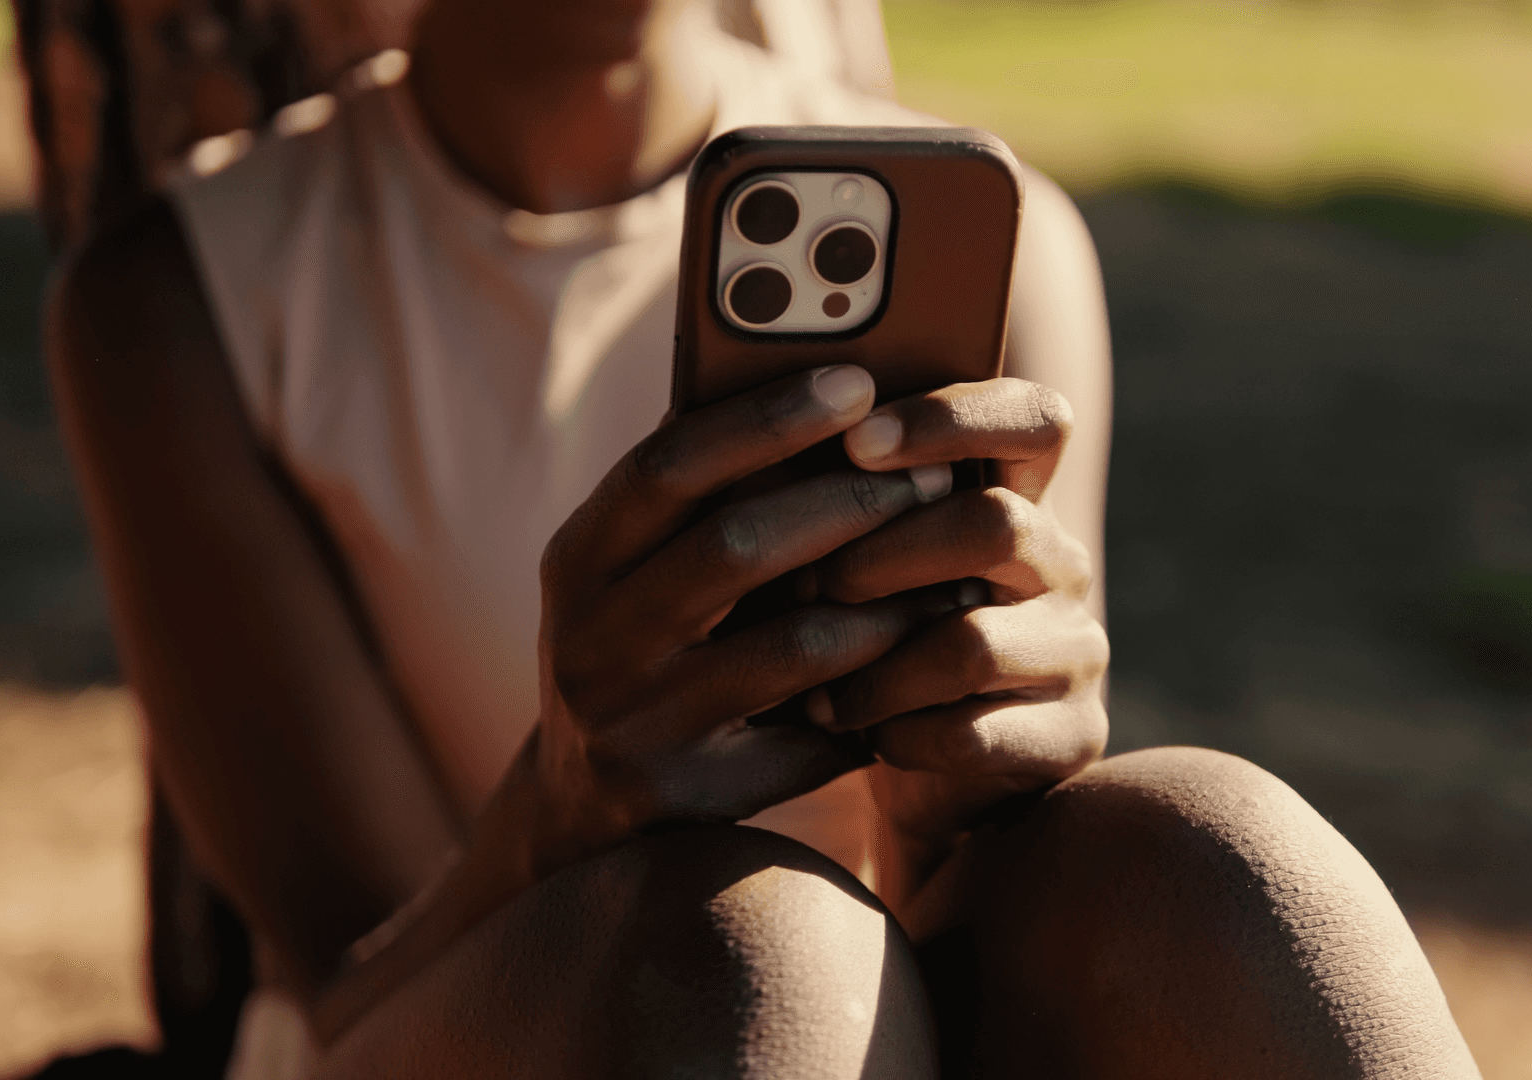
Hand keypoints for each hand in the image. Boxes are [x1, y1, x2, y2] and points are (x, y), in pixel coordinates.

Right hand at [529, 365, 959, 871]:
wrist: (587, 809)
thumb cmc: (651, 645)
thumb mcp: (642, 570)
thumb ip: (706, 497)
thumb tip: (822, 383)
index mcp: (578, 559)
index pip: (669, 466)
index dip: (767, 420)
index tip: (858, 381)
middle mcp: (590, 641)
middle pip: (736, 547)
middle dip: (852, 504)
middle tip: (936, 478)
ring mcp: (634, 726)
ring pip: (795, 648)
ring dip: (889, 605)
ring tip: (953, 572)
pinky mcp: (688, 797)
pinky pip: (814, 739)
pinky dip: (876, 696)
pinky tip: (922, 667)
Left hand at [802, 378, 1110, 843]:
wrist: (913, 768)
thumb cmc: (860, 639)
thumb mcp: (847, 558)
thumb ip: (831, 501)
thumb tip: (755, 451)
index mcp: (1017, 495)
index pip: (1032, 420)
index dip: (951, 419)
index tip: (857, 442)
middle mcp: (1061, 564)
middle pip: (995, 524)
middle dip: (882, 554)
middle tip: (807, 587)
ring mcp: (1076, 651)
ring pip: (975, 644)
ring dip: (874, 666)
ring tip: (813, 688)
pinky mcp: (1075, 736)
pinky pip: (975, 734)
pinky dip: (899, 735)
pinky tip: (858, 736)